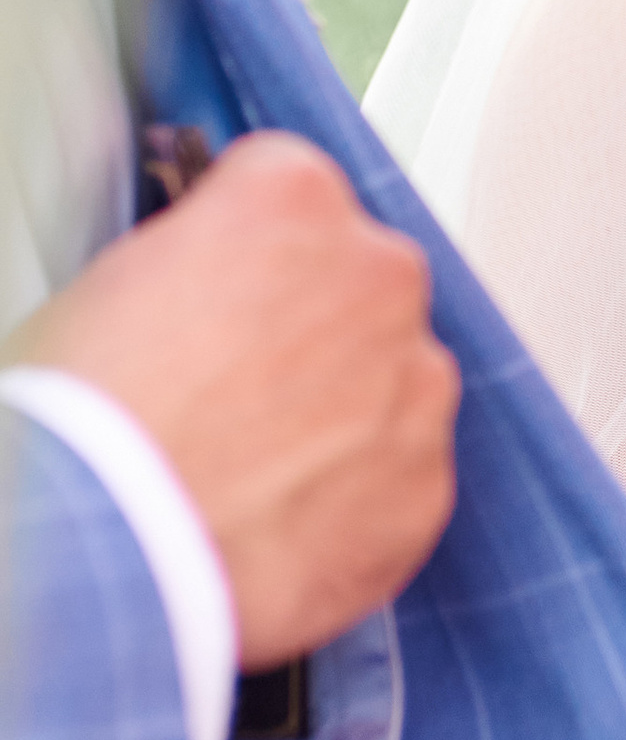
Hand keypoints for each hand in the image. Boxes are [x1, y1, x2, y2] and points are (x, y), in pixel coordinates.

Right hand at [5, 131, 457, 664]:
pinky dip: (355, 498)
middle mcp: (377, 272)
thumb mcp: (116, 283)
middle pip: (361, 281)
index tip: (227, 286)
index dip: (250, 249)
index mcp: (293, 197)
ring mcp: (415, 379)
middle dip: (314, 326)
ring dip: (344, 412)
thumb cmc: (87, 420)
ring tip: (254, 466)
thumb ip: (199, 259)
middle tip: (237, 386)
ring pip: (394, 379)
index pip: (293, 190)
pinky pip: (400, 476)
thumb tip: (211, 278)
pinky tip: (281, 522)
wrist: (107, 549)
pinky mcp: (425, 482)